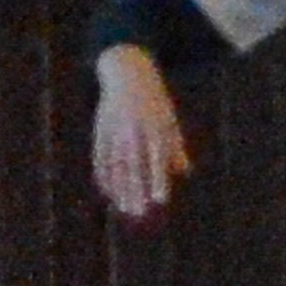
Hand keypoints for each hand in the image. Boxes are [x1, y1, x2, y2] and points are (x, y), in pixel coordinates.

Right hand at [89, 51, 191, 223]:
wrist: (127, 72)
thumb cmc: (154, 101)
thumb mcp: (168, 119)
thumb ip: (175, 146)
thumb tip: (184, 171)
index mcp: (156, 126)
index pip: (157, 158)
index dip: (158, 180)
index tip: (160, 201)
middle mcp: (135, 129)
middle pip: (135, 165)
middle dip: (136, 190)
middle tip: (138, 213)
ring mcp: (116, 129)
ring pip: (116, 164)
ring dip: (119, 188)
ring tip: (124, 208)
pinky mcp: (102, 128)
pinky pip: (101, 157)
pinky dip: (104, 175)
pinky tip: (109, 192)